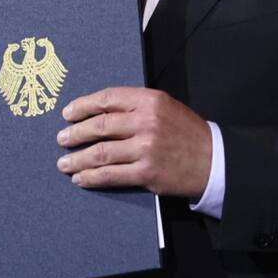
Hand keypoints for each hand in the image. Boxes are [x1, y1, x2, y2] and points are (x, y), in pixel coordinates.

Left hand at [55, 87, 211, 197]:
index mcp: (149, 100)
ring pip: (101, 153)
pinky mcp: (147, 173)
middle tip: (61, 139)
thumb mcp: (164, 107)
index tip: (67, 114)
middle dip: (75, 133)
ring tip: (64, 163)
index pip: (107, 99)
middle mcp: (146, 122)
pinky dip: (91, 177)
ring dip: (77, 159)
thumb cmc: (186, 132)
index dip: (82, 106)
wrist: (215, 161)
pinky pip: (111, 175)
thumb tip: (96, 111)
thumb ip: (134, 105)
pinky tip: (80, 179)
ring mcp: (146, 148)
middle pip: (99, 126)